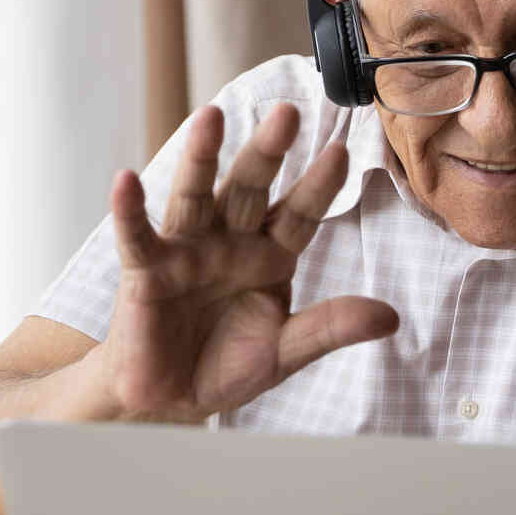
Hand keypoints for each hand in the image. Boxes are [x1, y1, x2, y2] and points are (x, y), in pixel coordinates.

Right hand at [61, 102, 398, 424]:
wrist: (170, 401)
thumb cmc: (224, 366)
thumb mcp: (285, 349)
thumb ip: (330, 327)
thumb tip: (389, 318)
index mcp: (269, 255)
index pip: (299, 214)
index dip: (318, 186)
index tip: (341, 153)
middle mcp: (229, 241)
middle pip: (250, 188)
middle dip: (267, 151)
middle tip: (287, 113)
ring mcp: (186, 251)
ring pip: (195, 195)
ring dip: (201, 156)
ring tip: (211, 117)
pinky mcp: (146, 270)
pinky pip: (138, 236)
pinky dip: (129, 209)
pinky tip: (125, 180)